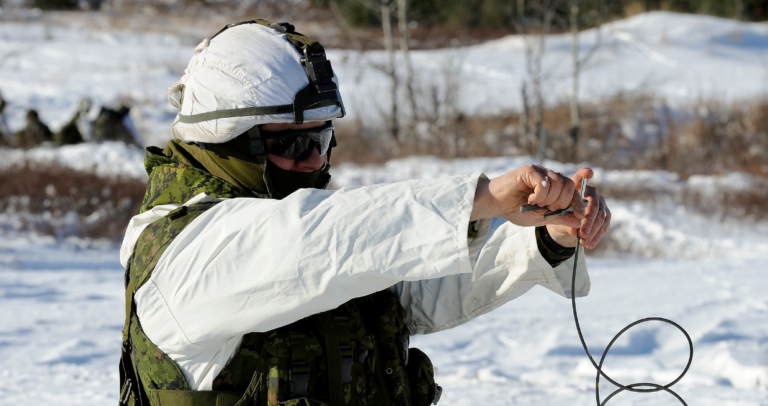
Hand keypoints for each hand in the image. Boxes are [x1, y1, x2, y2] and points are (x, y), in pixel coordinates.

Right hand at [471, 164, 585, 228]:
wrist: (495, 204)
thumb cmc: (516, 210)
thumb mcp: (541, 218)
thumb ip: (560, 218)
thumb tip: (580, 222)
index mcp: (553, 186)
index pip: (573, 190)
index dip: (578, 202)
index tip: (580, 215)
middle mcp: (548, 175)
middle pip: (569, 185)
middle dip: (562, 202)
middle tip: (548, 209)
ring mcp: (540, 171)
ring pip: (557, 184)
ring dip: (549, 199)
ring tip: (537, 204)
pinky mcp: (530, 170)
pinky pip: (544, 182)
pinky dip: (540, 195)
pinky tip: (531, 199)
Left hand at [546, 170, 610, 248]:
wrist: (566, 227)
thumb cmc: (561, 216)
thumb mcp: (558, 216)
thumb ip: (566, 220)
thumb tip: (574, 229)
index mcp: (578, 189)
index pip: (581, 179)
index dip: (584, 175)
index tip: (588, 173)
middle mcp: (593, 194)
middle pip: (594, 206)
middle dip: (588, 222)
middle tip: (581, 234)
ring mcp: (601, 204)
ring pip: (601, 218)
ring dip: (592, 232)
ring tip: (583, 242)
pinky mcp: (606, 215)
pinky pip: (604, 226)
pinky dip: (596, 236)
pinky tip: (589, 244)